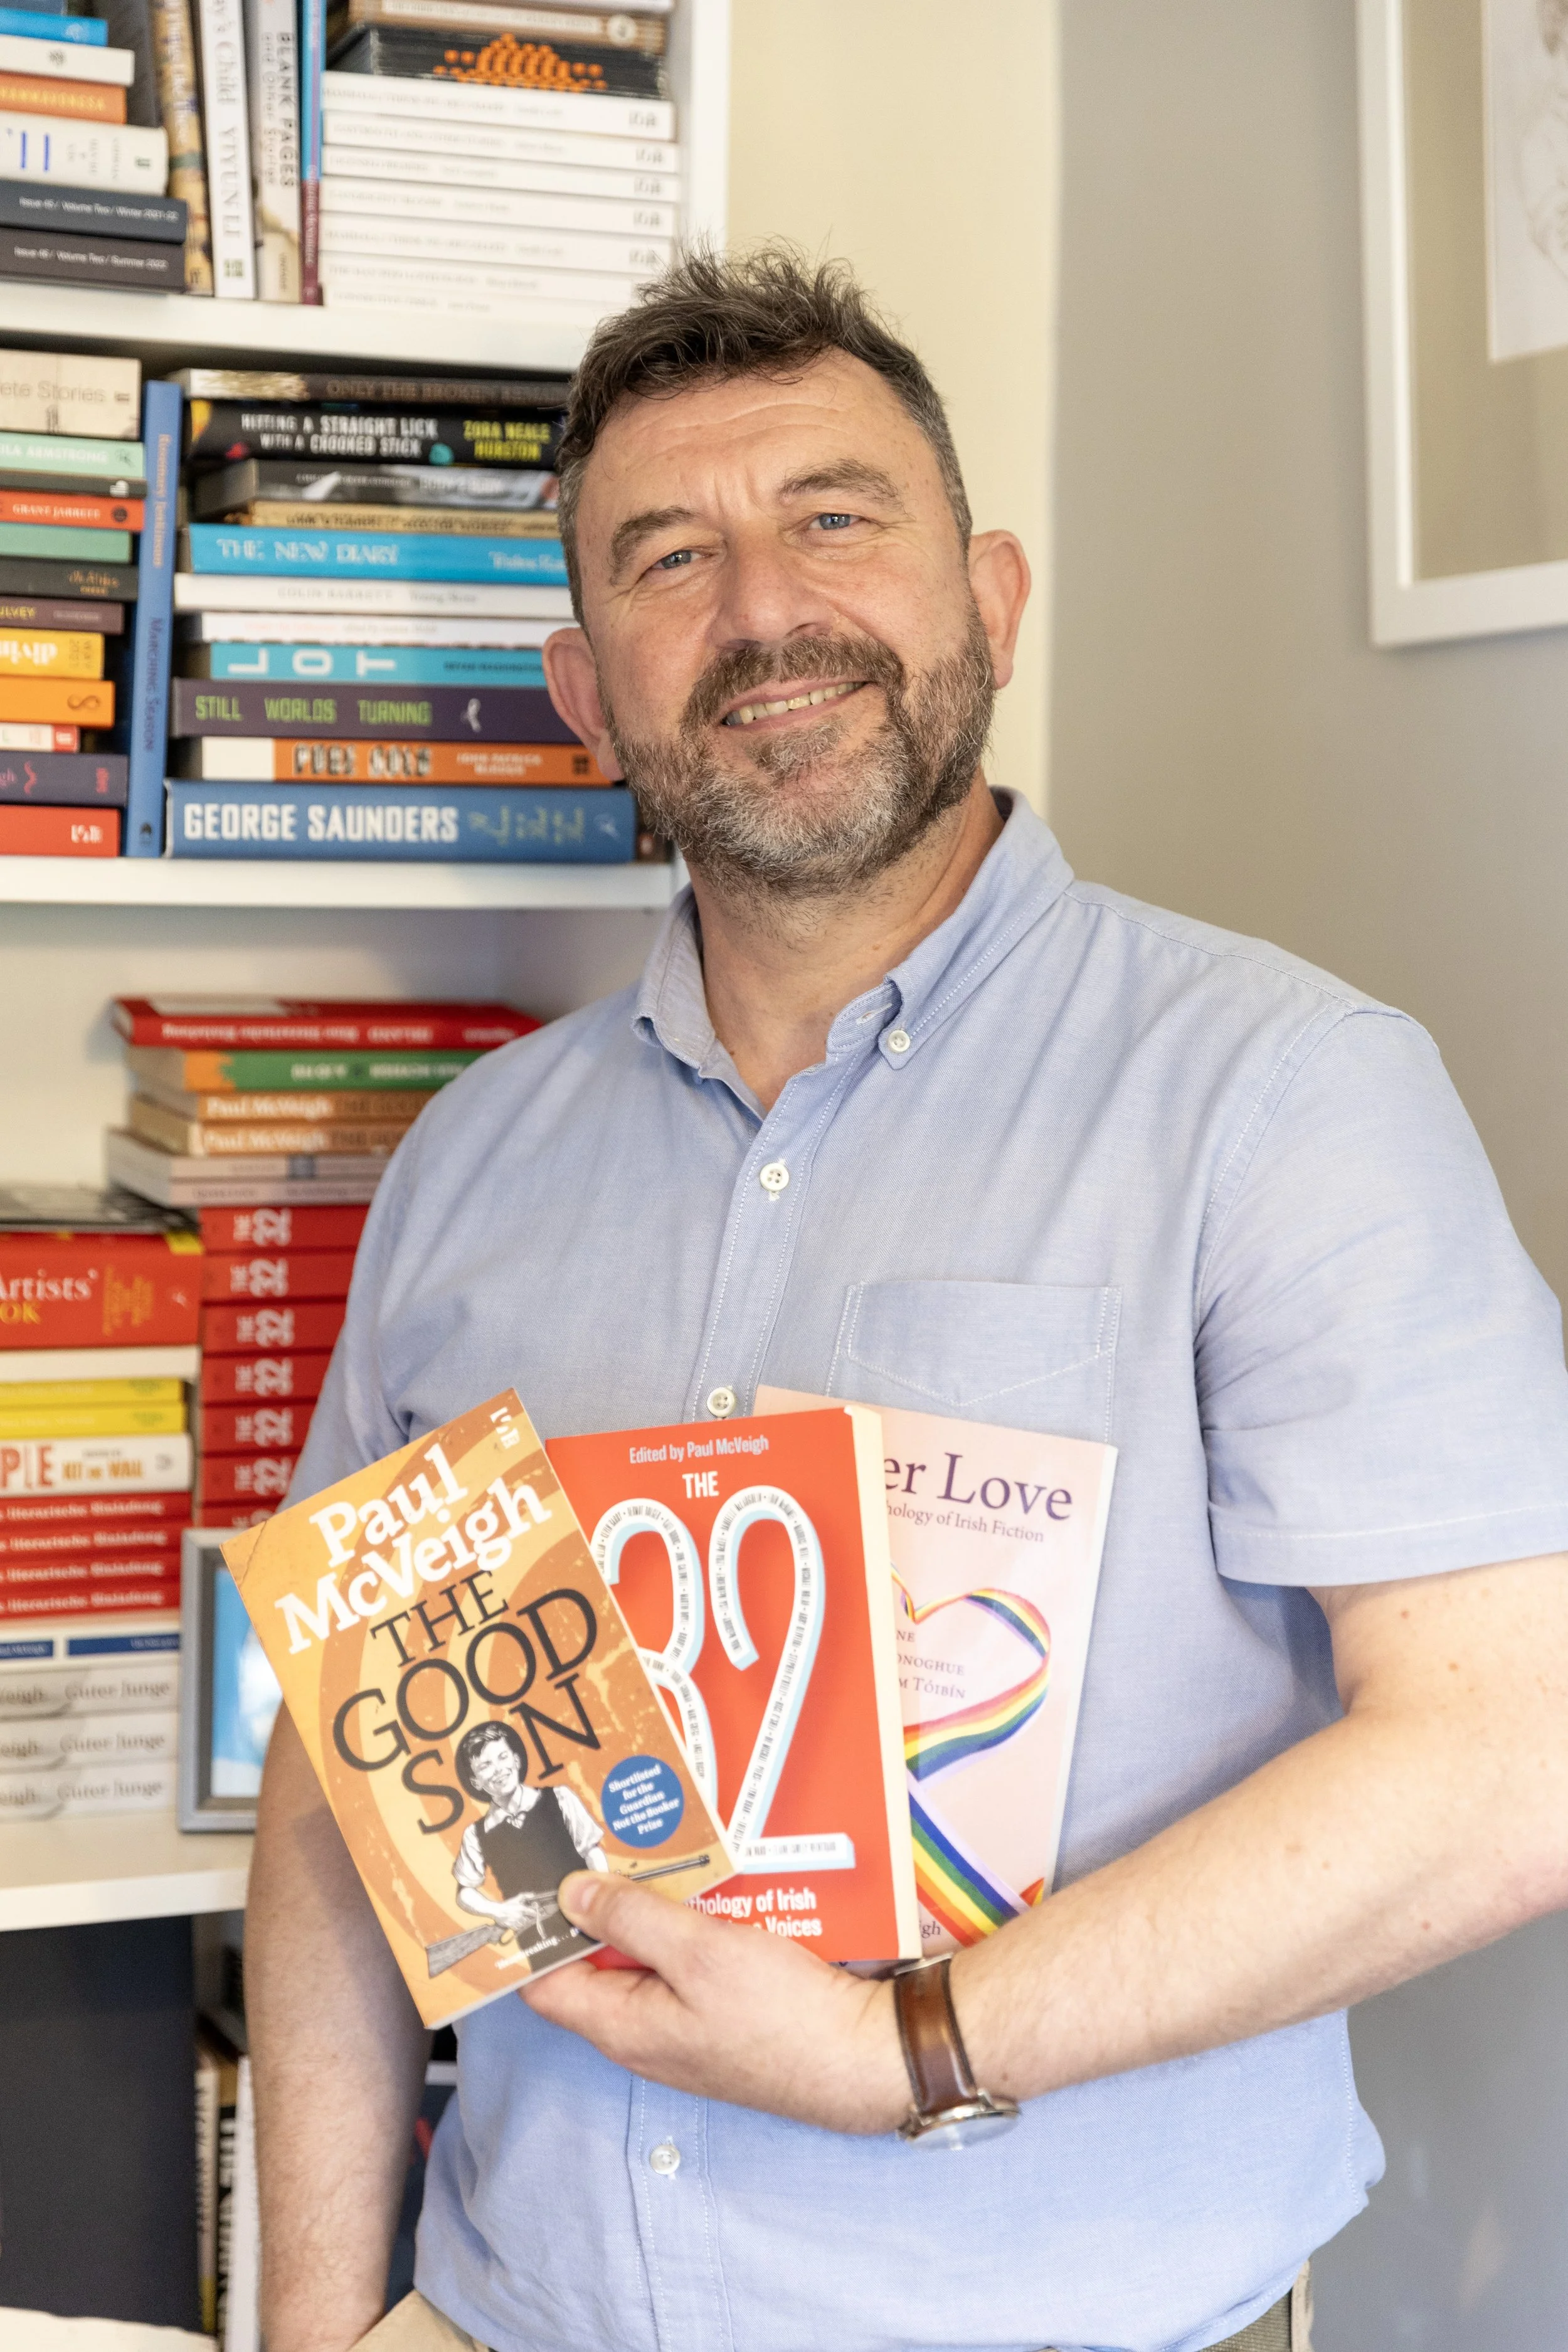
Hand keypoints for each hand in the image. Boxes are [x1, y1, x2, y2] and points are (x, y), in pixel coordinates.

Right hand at [495, 1893, 546, 1935]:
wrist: (497, 1911)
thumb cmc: (507, 1904)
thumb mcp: (516, 1899)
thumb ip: (525, 1896)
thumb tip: (533, 1894)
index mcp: (522, 1909)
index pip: (532, 1912)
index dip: (536, 1913)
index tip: (538, 1914)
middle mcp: (520, 1916)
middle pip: (527, 1919)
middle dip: (526, 1918)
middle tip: (523, 1916)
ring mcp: (516, 1921)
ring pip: (523, 1923)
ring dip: (522, 1922)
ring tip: (518, 1918)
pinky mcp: (512, 1926)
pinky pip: (517, 1927)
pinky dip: (517, 1925)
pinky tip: (514, 1921)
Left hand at [519, 1872, 910, 2133]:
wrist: (861, 2058)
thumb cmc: (781, 2018)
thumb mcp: (698, 1953)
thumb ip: (631, 1920)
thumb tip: (569, 1895)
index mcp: (621, 2025)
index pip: (543, 1984)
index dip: (531, 1935)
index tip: (526, 1878)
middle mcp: (643, 2030)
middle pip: (595, 1961)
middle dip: (594, 1903)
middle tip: (597, 1841)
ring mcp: (682, 2023)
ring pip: (645, 1955)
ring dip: (648, 1906)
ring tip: (654, 1848)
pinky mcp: (720, 2012)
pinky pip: (686, 1961)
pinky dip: (687, 1922)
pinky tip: (704, 1883)